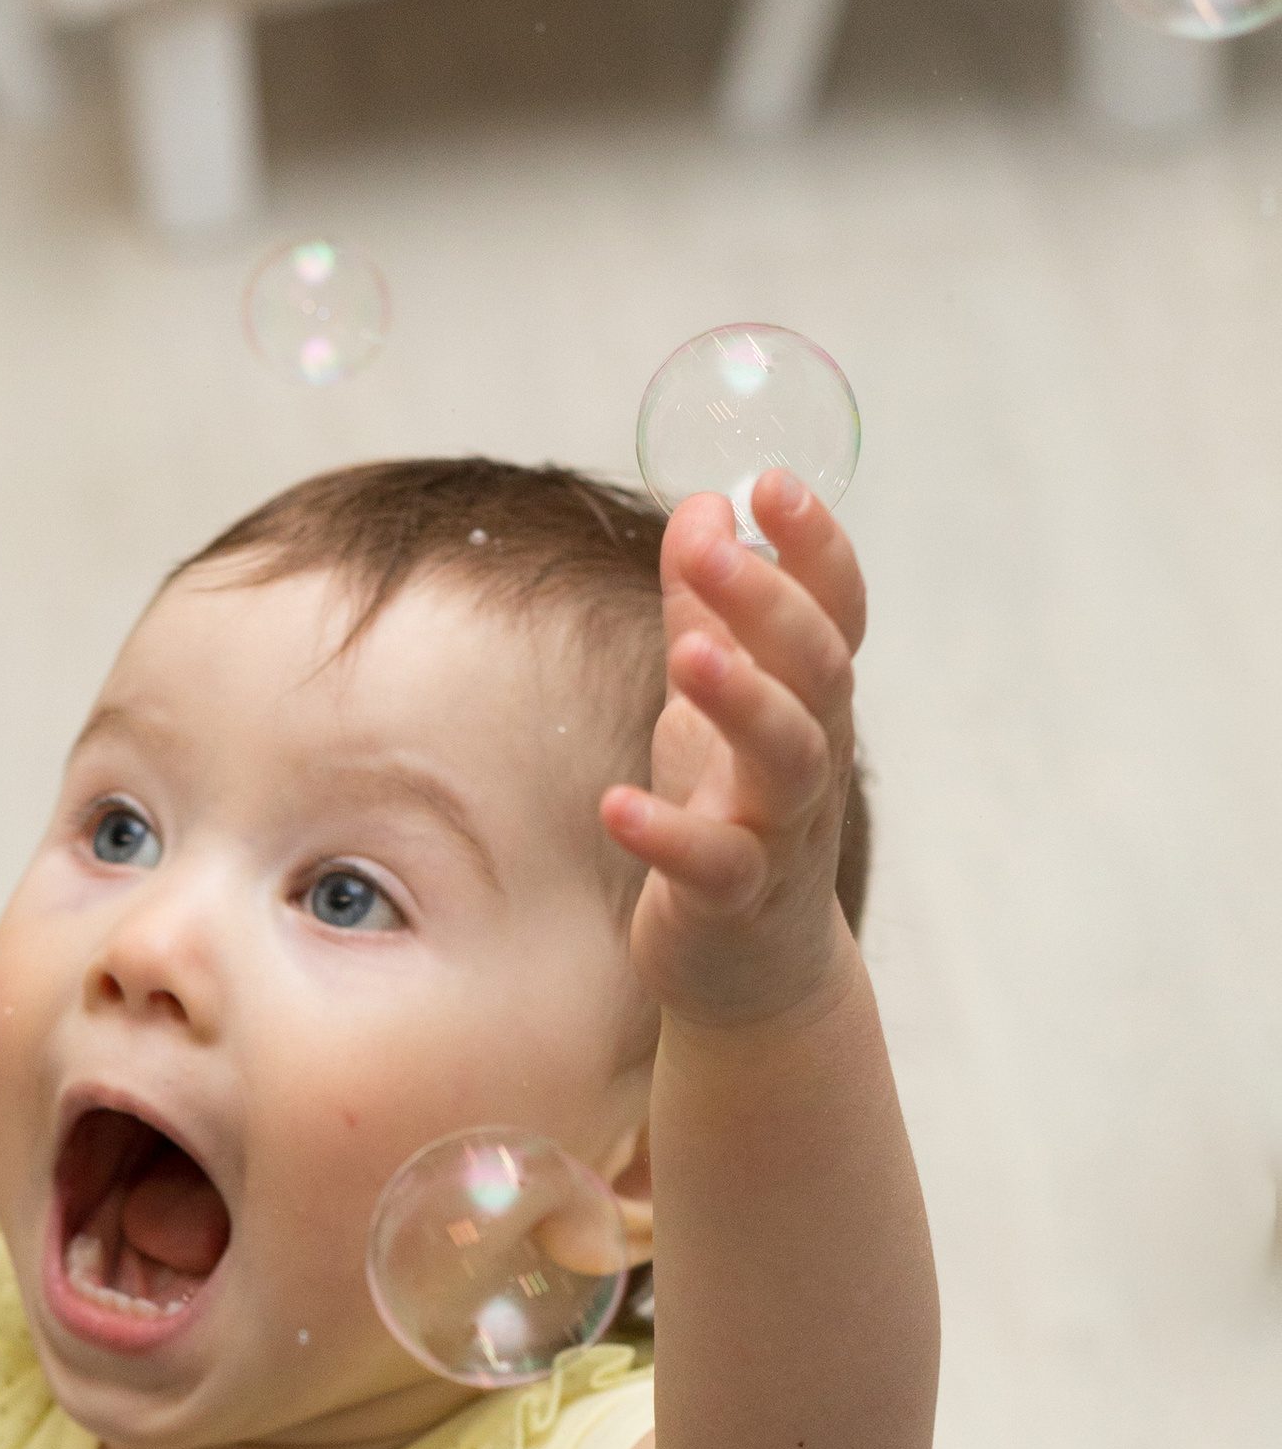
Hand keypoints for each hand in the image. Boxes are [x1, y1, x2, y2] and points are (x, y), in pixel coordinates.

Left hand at [603, 473, 865, 1029]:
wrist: (752, 967)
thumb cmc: (735, 815)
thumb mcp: (718, 703)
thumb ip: (710, 610)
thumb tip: (705, 505)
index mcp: (811, 703)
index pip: (836, 612)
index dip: (816, 548)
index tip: (773, 481)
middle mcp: (813, 760)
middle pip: (818, 670)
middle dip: (770, 604)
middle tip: (708, 548)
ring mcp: (782, 832)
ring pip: (789, 758)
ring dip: (743, 702)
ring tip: (688, 657)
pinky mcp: (736, 901)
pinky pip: (714, 865)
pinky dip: (666, 835)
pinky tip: (613, 804)